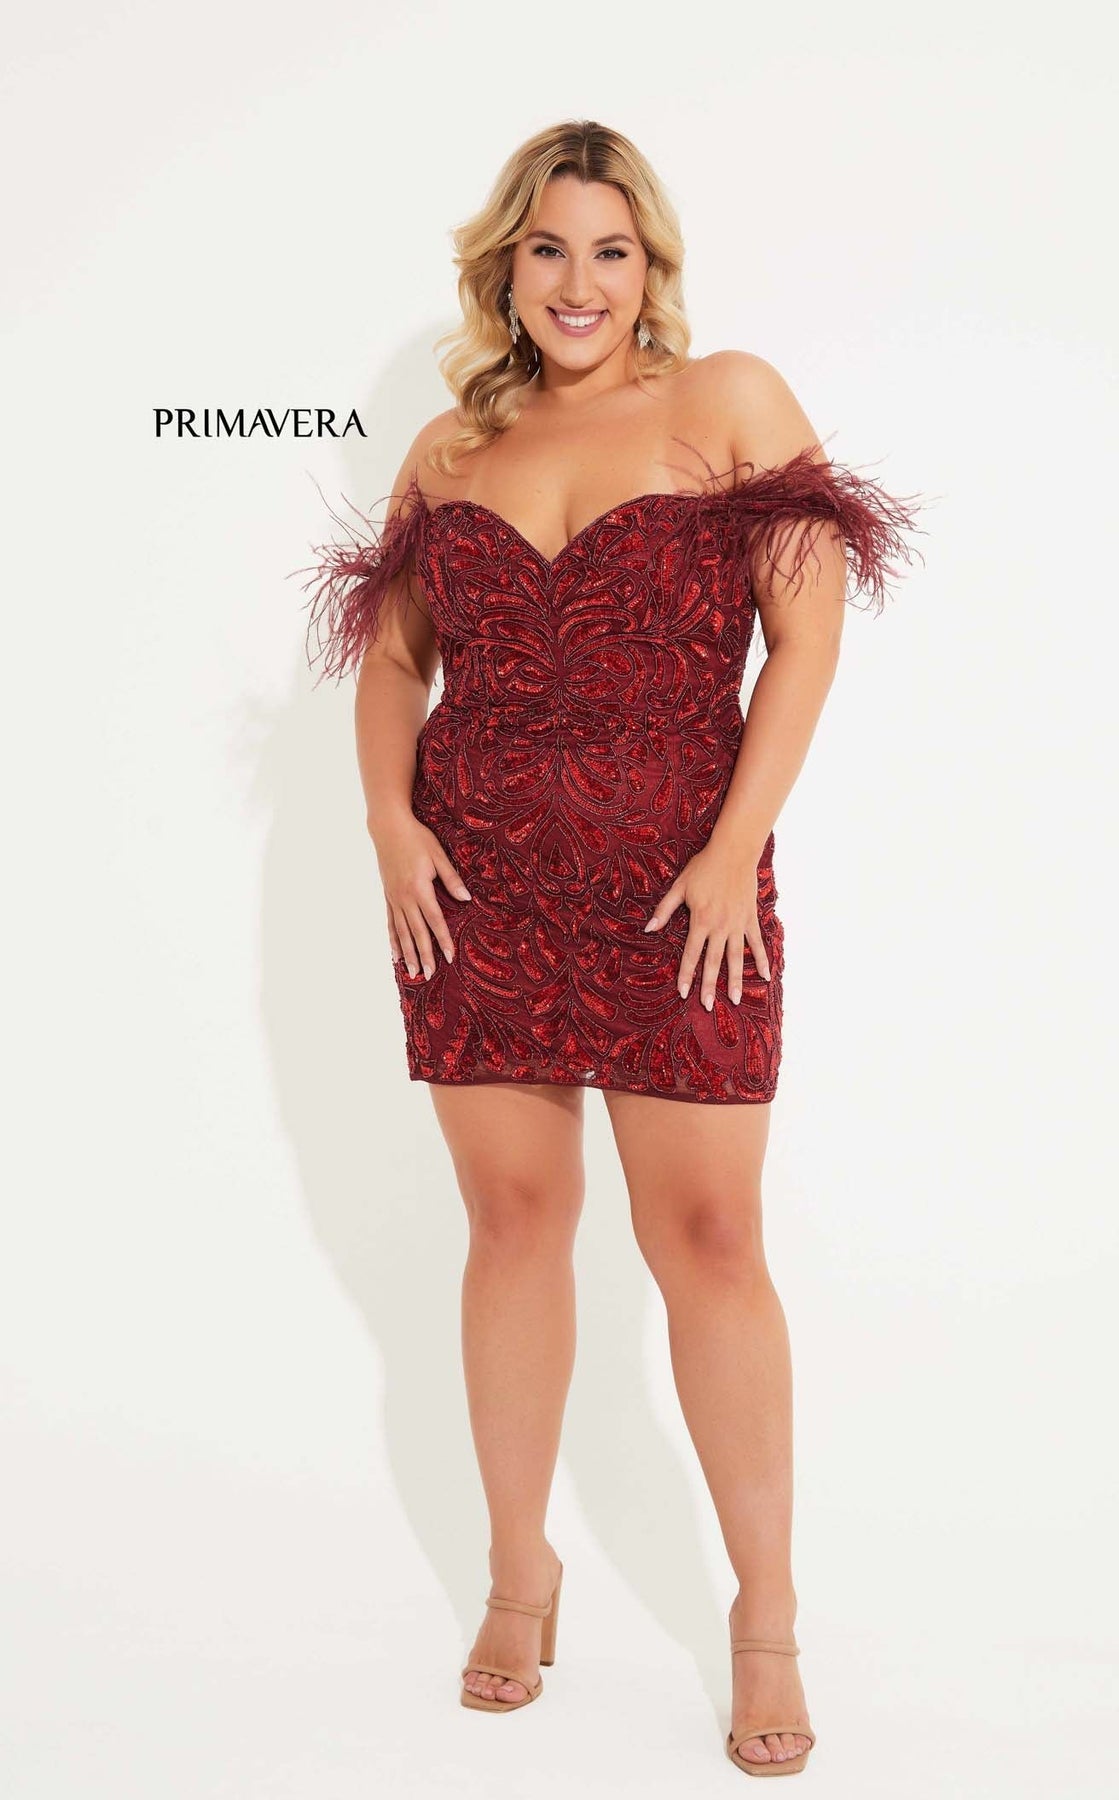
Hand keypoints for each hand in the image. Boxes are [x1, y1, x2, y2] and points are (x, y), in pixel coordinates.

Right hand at [373, 817, 471, 979]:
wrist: (388, 828)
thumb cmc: (417, 838)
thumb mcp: (438, 855)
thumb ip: (452, 879)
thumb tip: (466, 899)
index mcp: (420, 889)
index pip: (434, 920)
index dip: (443, 940)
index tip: (449, 957)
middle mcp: (404, 898)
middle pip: (416, 932)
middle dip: (424, 955)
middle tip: (430, 975)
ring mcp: (394, 899)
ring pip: (401, 932)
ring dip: (408, 953)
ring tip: (413, 972)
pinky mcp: (387, 896)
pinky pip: (390, 923)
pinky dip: (393, 940)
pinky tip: (395, 955)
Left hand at [644, 841, 770, 1007]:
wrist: (734, 852)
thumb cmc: (703, 868)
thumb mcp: (679, 886)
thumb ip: (664, 910)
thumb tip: (648, 929)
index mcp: (700, 920)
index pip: (691, 954)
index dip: (686, 975)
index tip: (683, 993)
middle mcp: (720, 926)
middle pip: (714, 962)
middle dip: (710, 986)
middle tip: (709, 1006)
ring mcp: (738, 924)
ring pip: (736, 957)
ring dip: (736, 980)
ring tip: (736, 1000)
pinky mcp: (750, 919)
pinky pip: (757, 943)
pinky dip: (762, 959)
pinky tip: (765, 977)